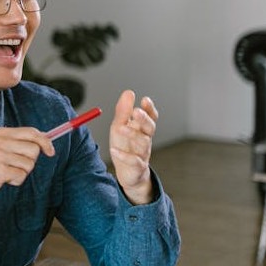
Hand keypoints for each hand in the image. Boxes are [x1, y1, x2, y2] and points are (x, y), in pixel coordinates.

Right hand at [0, 127, 54, 210]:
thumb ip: (18, 142)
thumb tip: (45, 141)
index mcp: (2, 133)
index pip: (32, 132)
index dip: (45, 142)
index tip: (51, 152)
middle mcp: (0, 141)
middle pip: (34, 150)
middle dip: (30, 161)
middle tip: (15, 165)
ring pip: (29, 165)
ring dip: (21, 172)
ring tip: (6, 172)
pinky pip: (21, 176)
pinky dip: (15, 181)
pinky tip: (3, 179)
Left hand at [109, 89, 156, 204]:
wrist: (127, 173)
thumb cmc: (124, 146)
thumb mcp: (120, 127)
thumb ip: (124, 111)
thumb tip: (129, 92)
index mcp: (142, 129)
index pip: (150, 117)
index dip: (149, 109)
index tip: (145, 100)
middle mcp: (145, 140)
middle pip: (150, 128)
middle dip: (144, 119)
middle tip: (136, 112)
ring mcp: (143, 154)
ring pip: (143, 143)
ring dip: (132, 134)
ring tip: (120, 128)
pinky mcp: (138, 167)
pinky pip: (134, 161)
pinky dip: (124, 156)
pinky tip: (114, 151)